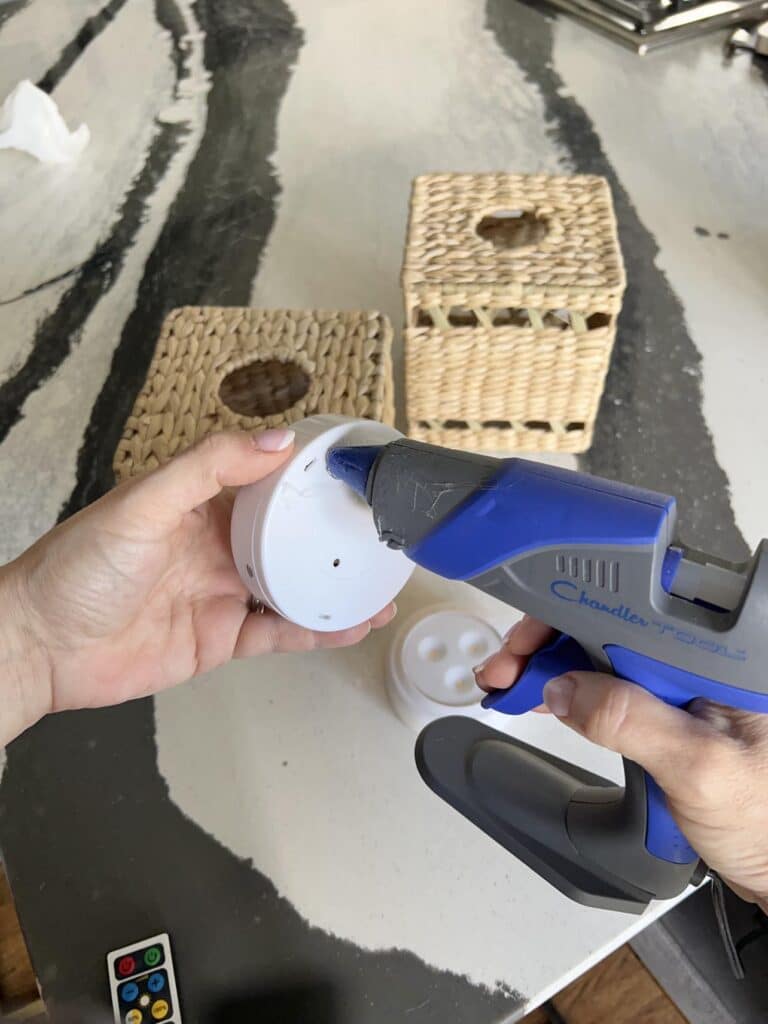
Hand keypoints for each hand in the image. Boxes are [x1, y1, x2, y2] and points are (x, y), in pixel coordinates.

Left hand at [0, 429, 395, 741]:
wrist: (43, 647)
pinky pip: (279, 633)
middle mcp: (218, 546)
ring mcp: (223, 594)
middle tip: (378, 536)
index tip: (351, 473)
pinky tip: (349, 626)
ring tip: (381, 587)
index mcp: (201, 504)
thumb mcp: (145, 503)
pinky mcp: (223, 638)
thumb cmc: (78, 568)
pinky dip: (316, 630)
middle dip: (333, 537)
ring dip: (336, 587)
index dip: (309, 478)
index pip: (267, 484)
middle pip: (290, 539)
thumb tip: (275, 440)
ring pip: (293, 587)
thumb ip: (208, 468)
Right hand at [475, 615, 767, 911]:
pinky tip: (543, 696)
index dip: (565, 621)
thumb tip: (566, 689)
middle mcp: (698, 663)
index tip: (522, 646)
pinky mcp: (668, 711)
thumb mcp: (698, 769)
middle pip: (606, 629)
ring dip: (551, 667)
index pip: (627, 615)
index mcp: (717, 658)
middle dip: (547, 643)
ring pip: (602, 658)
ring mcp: (681, 687)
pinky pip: (610, 688)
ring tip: (509, 682)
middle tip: (502, 670)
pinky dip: (570, 691)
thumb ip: (632, 722)